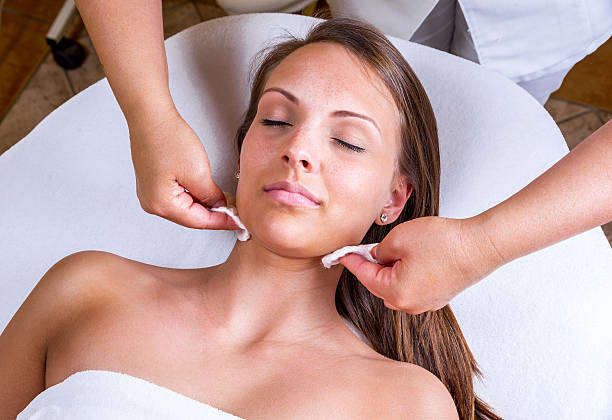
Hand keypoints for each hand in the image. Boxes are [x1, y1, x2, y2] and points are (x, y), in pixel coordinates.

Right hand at [128, 107, 238, 229]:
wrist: (151, 116)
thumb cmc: (167, 138)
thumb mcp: (199, 172)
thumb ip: (211, 196)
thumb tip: (219, 206)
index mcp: (162, 204)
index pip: (199, 221)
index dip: (222, 222)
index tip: (239, 221)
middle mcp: (152, 203)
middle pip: (191, 217)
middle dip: (214, 215)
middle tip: (236, 213)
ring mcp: (151, 194)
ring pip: (186, 208)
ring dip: (205, 206)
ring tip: (225, 202)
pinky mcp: (153, 185)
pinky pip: (178, 198)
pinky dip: (195, 197)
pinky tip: (208, 192)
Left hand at [337, 216, 504, 313]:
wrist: (480, 246)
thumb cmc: (444, 243)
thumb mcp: (399, 238)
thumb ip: (380, 250)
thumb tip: (376, 256)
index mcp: (396, 293)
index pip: (364, 276)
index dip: (351, 262)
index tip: (340, 255)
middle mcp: (410, 304)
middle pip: (378, 285)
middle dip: (371, 266)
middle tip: (365, 247)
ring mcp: (426, 303)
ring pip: (396, 287)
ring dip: (390, 270)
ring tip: (394, 249)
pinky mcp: (438, 296)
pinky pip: (412, 287)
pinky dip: (406, 273)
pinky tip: (411, 257)